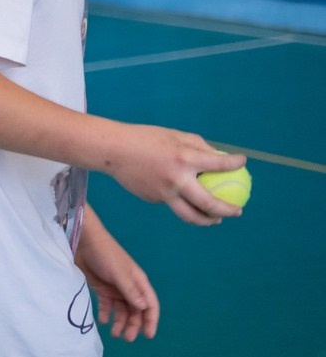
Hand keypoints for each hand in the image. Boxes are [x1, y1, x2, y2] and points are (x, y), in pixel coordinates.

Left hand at [77, 230, 157, 341]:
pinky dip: (106, 314)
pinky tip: (102, 322)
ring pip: (121, 310)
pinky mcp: (101, 288)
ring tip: (114, 334)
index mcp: (139, 282)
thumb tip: (144, 308)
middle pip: (135, 310)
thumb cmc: (105, 255)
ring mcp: (115, 288)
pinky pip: (107, 305)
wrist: (83, 242)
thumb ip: (131, 291)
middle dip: (133, 325)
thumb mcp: (120, 274)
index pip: (150, 305)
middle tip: (127, 339)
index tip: (148, 335)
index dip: (151, 320)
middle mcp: (129, 287)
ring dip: (120, 322)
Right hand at [108, 127, 242, 225]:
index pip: (219, 164)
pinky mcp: (154, 199)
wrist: (113, 151)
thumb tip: (217, 157)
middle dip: (227, 210)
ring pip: (190, 215)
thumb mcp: (175, 136)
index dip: (235, 163)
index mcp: (185, 159)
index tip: (243, 163)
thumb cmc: (146, 138)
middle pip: (209, 204)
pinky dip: (181, 201)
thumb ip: (198, 146)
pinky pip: (173, 203)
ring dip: (207, 220)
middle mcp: (177, 180)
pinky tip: (182, 197)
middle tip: (237, 211)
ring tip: (215, 219)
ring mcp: (164, 193)